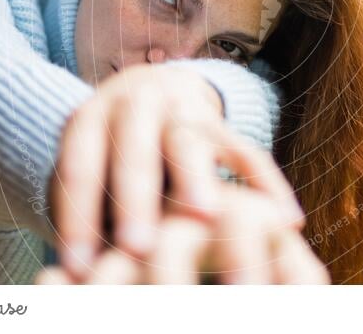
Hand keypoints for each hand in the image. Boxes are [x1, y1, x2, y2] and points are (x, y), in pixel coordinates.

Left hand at [49, 63, 303, 279]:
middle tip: (137, 246)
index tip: (80, 266)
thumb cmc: (111, 149)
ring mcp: (185, 108)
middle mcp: (138, 103)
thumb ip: (87, 204)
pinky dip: (267, 183)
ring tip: (204, 217)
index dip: (78, 216)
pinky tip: (287, 219)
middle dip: (136, 198)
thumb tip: (75, 274)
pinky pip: (249, 150)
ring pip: (189, 141)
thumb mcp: (90, 161)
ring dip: (196, 179)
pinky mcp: (224, 123)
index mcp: (92, 115)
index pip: (81, 165)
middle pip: (135, 148)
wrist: (150, 89)